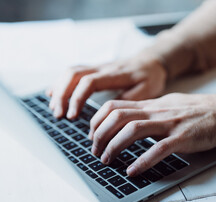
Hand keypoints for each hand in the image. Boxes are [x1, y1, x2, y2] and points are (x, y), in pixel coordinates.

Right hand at [47, 54, 166, 118]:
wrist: (151, 61)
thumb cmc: (150, 77)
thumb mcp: (148, 90)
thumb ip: (130, 99)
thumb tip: (111, 113)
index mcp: (116, 74)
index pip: (89, 82)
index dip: (78, 98)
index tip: (72, 116)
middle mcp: (103, 67)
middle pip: (74, 74)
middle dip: (62, 94)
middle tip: (58, 114)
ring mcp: (98, 66)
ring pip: (71, 71)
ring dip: (59, 89)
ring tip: (55, 109)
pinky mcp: (96, 69)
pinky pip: (74, 72)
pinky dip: (62, 82)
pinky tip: (54, 93)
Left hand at [89, 93, 215, 176]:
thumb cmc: (196, 111)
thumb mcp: (168, 104)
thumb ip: (149, 111)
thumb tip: (129, 120)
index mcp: (152, 104)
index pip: (115, 106)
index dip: (97, 120)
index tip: (92, 135)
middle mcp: (157, 111)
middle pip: (118, 117)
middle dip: (100, 135)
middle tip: (96, 151)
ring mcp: (169, 123)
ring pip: (133, 130)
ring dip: (115, 147)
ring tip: (107, 160)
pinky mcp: (182, 137)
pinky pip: (159, 149)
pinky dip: (143, 161)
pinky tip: (133, 171)